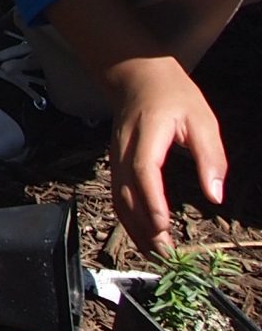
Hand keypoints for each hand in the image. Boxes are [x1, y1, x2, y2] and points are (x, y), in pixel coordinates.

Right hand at [106, 55, 226, 252]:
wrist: (135, 75)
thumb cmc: (174, 96)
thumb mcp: (202, 120)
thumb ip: (210, 157)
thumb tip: (215, 195)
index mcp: (147, 134)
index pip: (144, 170)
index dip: (152, 200)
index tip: (164, 226)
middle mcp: (124, 149)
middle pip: (126, 192)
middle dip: (143, 226)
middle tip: (165, 255)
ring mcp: (115, 157)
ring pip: (118, 198)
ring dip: (134, 228)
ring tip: (155, 253)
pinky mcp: (116, 163)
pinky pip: (118, 194)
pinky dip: (128, 218)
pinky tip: (144, 233)